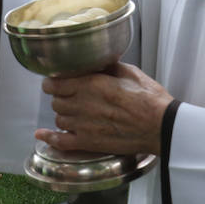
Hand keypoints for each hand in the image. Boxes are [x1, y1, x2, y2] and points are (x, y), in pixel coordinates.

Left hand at [35, 62, 173, 156]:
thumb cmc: (150, 99)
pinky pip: (61, 142)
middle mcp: (83, 104)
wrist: (162, 127)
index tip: (55, 82)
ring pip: (59, 118)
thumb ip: (107, 66)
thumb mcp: (130, 72)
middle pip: (56, 101)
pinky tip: (42, 135)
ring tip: (73, 113)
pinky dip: (49, 138)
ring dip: (63, 115)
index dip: (53, 82)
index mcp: (92, 84)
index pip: (56, 82)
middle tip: (68, 97)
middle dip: (60, 98)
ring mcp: (84, 125)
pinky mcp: (89, 142)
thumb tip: (97, 60)